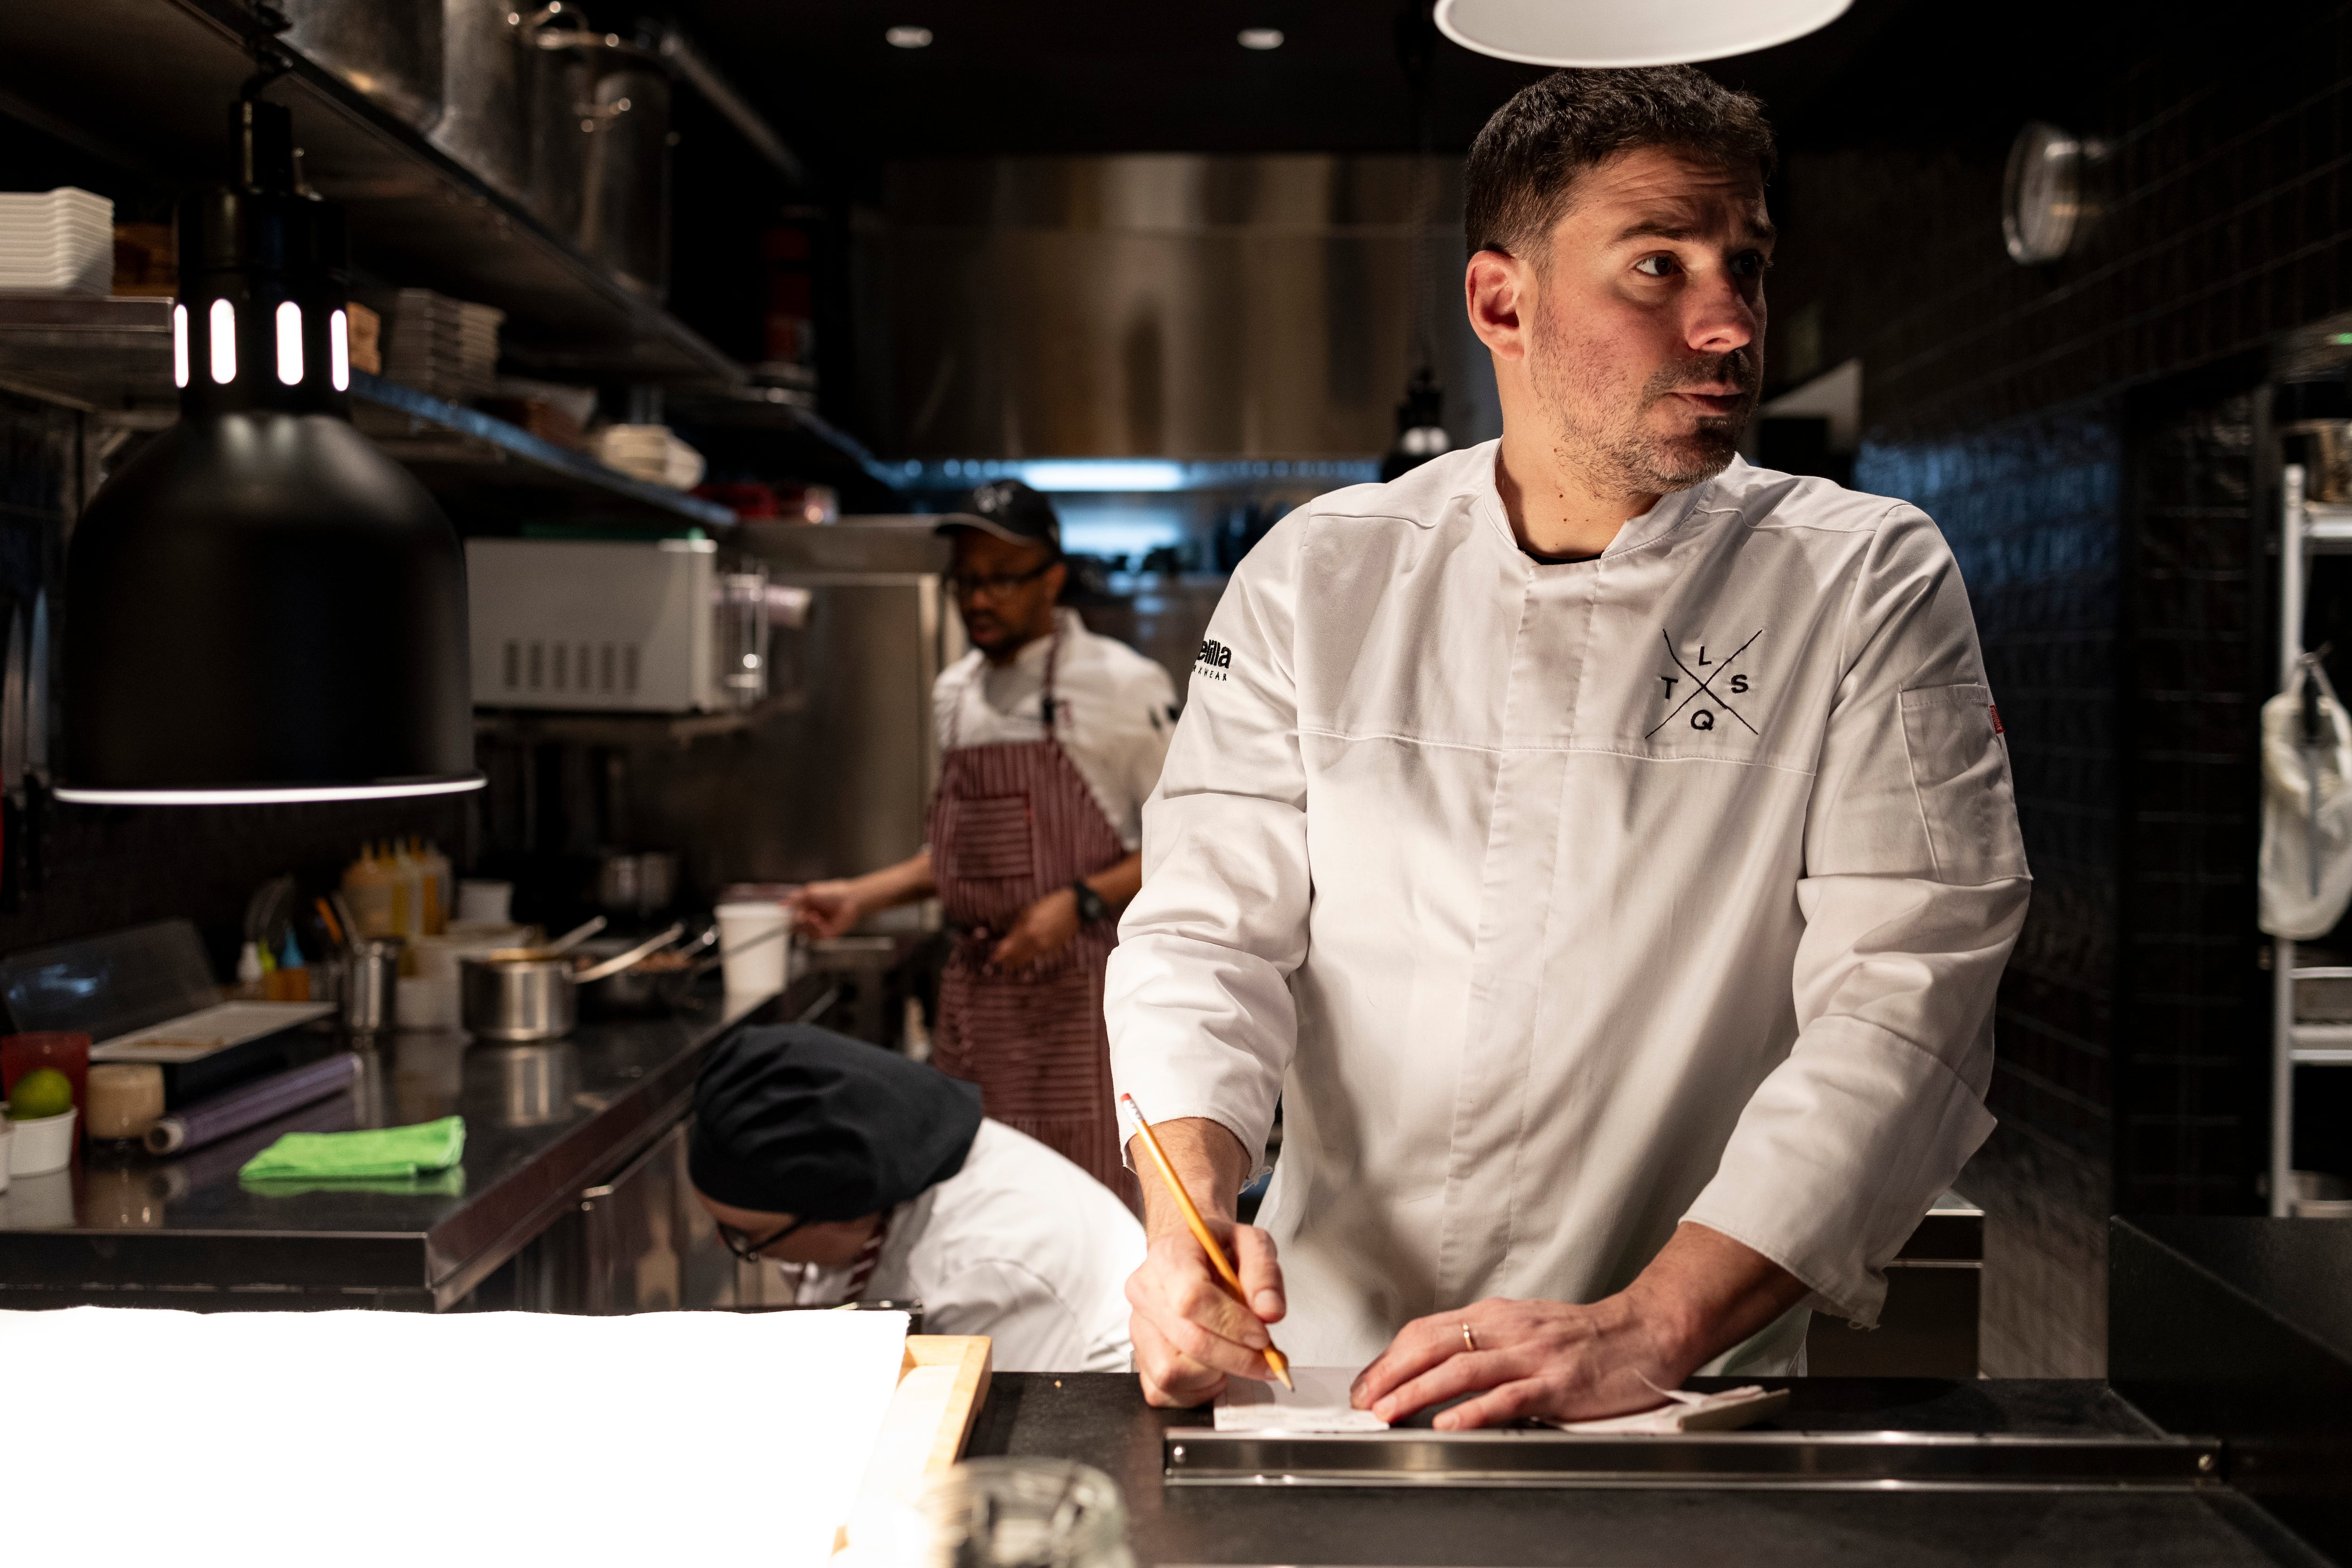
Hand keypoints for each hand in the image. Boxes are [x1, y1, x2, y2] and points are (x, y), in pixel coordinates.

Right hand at [790, 881, 862, 939]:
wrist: (850, 900)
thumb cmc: (833, 893)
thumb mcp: (810, 891)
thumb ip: (795, 898)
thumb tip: (782, 904)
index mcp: (806, 906)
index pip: (791, 915)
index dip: (788, 916)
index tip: (784, 916)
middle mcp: (811, 917)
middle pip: (795, 926)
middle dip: (797, 921)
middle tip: (800, 916)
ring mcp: (818, 926)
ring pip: (803, 932)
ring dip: (807, 924)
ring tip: (813, 915)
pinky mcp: (825, 934)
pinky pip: (814, 936)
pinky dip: (815, 929)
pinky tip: (820, 921)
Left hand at [988, 886, 1079, 967]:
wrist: (1075, 907)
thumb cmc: (1050, 904)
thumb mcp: (1029, 912)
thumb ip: (1017, 927)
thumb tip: (1007, 940)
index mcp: (1028, 930)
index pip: (1009, 948)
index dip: (1000, 955)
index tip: (994, 958)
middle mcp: (1036, 941)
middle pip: (1018, 958)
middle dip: (1008, 960)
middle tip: (1001, 961)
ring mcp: (1046, 946)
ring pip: (1028, 958)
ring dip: (1018, 960)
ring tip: (1011, 961)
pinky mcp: (1054, 948)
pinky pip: (1038, 955)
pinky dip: (1030, 956)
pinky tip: (1026, 954)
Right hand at [1124, 1219, 1286, 1406]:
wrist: (1190, 1253)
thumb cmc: (1218, 1249)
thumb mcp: (1252, 1243)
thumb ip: (1264, 1273)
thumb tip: (1270, 1312)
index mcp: (1170, 1256)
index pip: (1193, 1298)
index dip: (1232, 1324)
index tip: (1263, 1336)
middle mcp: (1146, 1291)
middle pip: (1188, 1340)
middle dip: (1237, 1358)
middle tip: (1268, 1359)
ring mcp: (1139, 1326)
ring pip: (1172, 1372)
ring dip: (1216, 1374)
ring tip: (1235, 1355)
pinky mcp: (1140, 1355)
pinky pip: (1162, 1391)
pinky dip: (1197, 1390)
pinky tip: (1215, 1369)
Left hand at [1349, 1295, 1685, 1429]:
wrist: (1644, 1333)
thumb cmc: (1584, 1336)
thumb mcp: (1524, 1328)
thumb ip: (1483, 1342)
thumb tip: (1435, 1364)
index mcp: (1496, 1315)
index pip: (1427, 1330)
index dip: (1390, 1357)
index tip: (1366, 1383)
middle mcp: (1508, 1330)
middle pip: (1434, 1345)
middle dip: (1391, 1373)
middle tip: (1364, 1400)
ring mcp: (1532, 1356)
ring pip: (1462, 1370)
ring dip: (1418, 1391)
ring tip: (1389, 1411)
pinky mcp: (1557, 1384)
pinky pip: (1508, 1398)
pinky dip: (1475, 1411)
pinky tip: (1451, 1424)